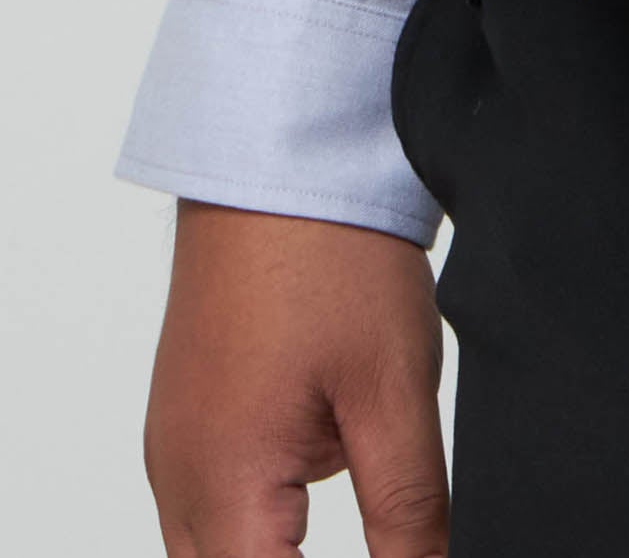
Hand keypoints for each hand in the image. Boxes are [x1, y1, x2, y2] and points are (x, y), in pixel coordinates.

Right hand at [145, 200, 447, 555]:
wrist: (281, 155)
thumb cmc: (332, 257)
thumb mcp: (395, 391)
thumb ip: (409, 512)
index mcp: (223, 487)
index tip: (397, 554)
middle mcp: (179, 481)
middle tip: (386, 536)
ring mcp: (174, 450)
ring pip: (220, 551)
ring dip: (279, 548)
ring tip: (353, 458)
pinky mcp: (186, 419)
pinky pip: (214, 505)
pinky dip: (266, 510)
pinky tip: (325, 440)